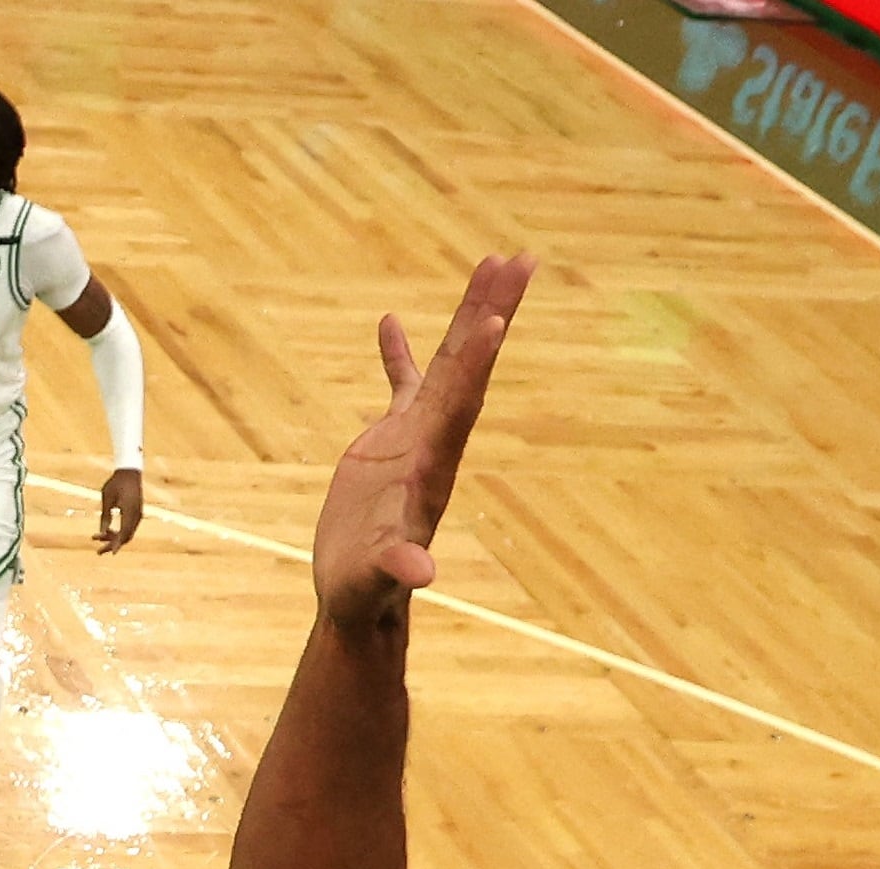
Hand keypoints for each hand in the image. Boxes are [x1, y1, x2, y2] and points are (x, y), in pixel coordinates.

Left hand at [96, 466, 145, 552]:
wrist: (129, 471)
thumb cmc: (116, 483)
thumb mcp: (107, 499)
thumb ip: (105, 516)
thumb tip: (102, 532)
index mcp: (129, 511)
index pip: (124, 533)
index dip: (117, 544)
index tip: (112, 553)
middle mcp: (136, 515)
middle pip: (126, 536)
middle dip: (112, 544)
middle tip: (98, 551)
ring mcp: (138, 514)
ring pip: (127, 533)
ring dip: (114, 538)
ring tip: (97, 538)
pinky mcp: (136, 513)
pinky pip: (129, 528)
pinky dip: (119, 532)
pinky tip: (107, 532)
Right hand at [311, 254, 530, 632]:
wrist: (359, 597)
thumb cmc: (365, 590)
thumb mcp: (377, 579)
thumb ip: (397, 570)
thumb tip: (420, 572)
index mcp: (431, 463)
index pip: (459, 404)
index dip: (475, 364)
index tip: (497, 318)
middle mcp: (434, 441)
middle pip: (469, 366)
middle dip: (492, 312)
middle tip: (520, 260)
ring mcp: (415, 436)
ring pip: (448, 362)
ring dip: (469, 315)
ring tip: (491, 264)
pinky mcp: (389, 441)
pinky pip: (400, 383)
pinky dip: (397, 353)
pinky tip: (391, 321)